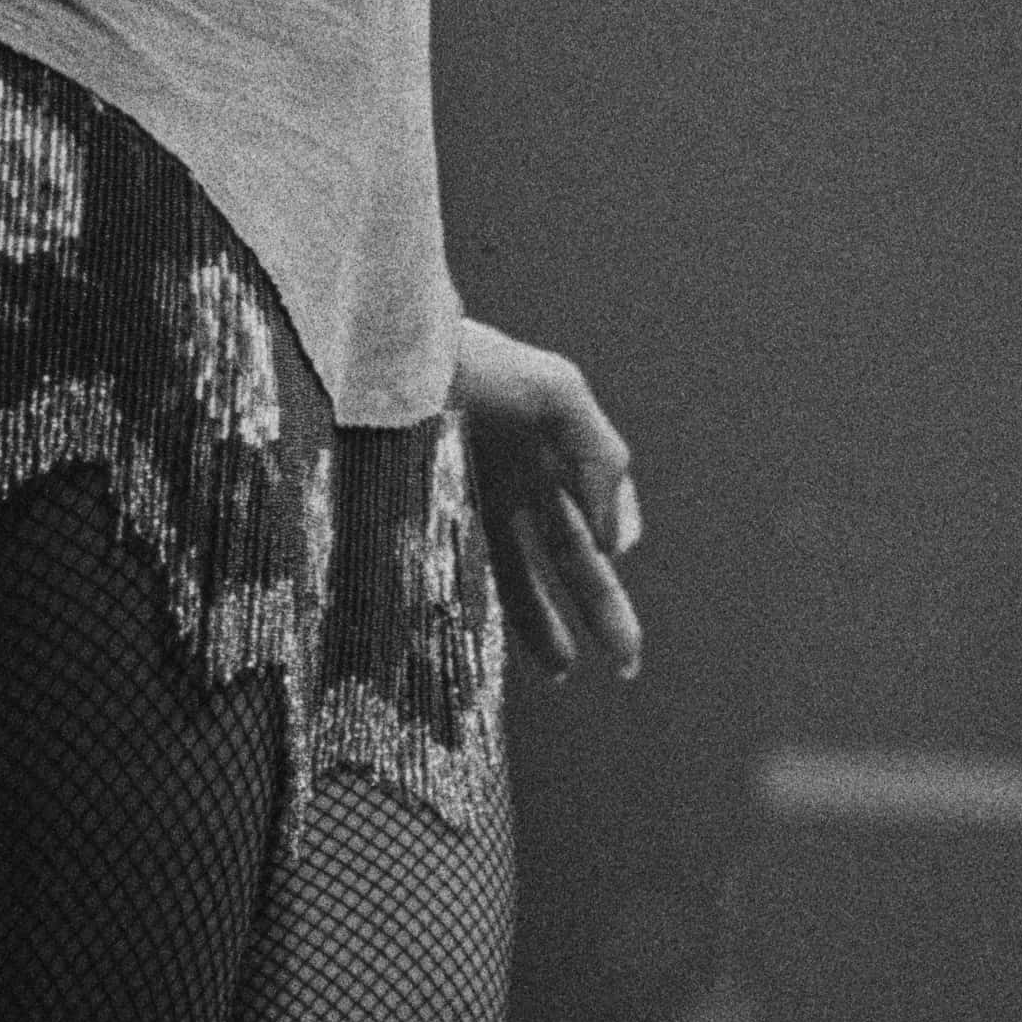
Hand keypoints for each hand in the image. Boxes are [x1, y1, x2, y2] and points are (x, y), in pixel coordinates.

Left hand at [453, 317, 642, 683]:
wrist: (395, 351)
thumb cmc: (479, 363)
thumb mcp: (559, 397)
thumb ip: (602, 462)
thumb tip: (619, 545)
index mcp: (550, 459)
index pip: (592, 533)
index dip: (608, 576)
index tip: (618, 617)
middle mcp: (513, 488)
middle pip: (567, 561)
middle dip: (599, 611)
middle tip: (625, 666)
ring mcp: (469, 504)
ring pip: (515, 577)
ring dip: (542, 624)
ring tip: (560, 670)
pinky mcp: (426, 518)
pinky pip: (460, 575)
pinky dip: (481, 609)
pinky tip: (487, 642)